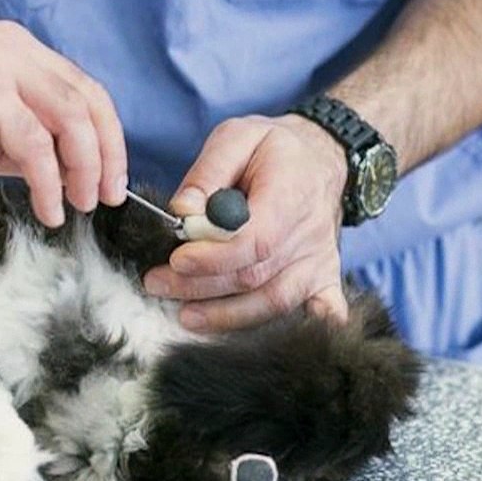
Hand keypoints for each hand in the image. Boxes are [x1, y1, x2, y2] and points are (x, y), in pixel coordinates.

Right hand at [0, 20, 127, 226]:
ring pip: (71, 119)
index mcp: (16, 53)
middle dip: (107, 154)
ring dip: (85, 169)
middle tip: (107, 196)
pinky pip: (34, 145)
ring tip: (80, 205)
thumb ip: (18, 145)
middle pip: (89, 100)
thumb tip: (61, 174)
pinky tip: (46, 208)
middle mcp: (14, 51)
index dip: (106, 135)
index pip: (83, 90)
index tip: (109, 177)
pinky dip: (48, 182)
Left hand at [143, 115, 350, 331]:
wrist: (323, 156)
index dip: (214, 258)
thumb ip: (208, 171)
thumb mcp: (237, 136)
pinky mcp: (324, 277)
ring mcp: (320, 260)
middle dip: (201, 287)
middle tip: (157, 284)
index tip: (177, 260)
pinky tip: (269, 344)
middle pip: (256, 276)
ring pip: (275, 302)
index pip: (255, 240)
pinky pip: (322, 312)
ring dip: (228, 316)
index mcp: (290, 194)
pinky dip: (303, 330)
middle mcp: (310, 234)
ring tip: (185, 316)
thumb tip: (182, 212)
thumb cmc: (273, 149)